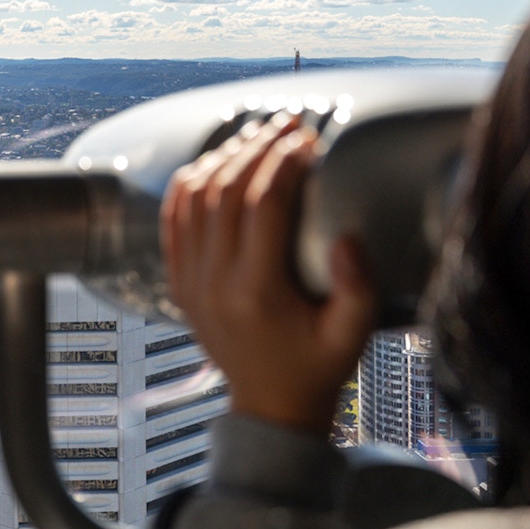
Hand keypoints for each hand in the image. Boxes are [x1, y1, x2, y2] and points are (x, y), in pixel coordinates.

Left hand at [161, 115, 375, 434]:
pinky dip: (187, 185)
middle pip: (224, 191)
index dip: (284, 162)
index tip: (308, 140)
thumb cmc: (315, 367)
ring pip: (193, 199)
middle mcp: (213, 282)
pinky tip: (212, 163)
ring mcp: (189, 281)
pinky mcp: (178, 281)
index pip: (262, 204)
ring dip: (222, 158)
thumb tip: (349, 235)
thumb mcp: (351, 335)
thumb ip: (357, 287)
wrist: (269, 405)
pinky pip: (172, 221)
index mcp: (256, 291)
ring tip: (255, 135)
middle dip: (255, 147)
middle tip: (285, 123)